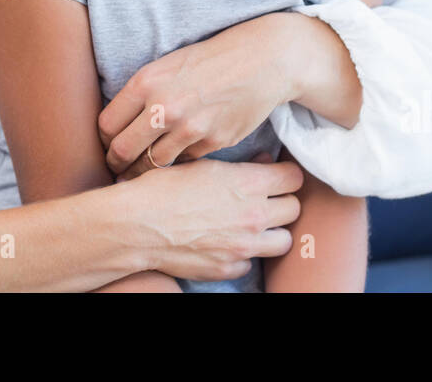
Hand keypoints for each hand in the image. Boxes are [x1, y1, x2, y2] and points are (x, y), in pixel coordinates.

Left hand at [98, 12, 300, 179]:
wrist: (262, 60)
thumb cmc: (211, 59)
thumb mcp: (168, 65)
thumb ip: (142, 93)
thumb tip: (118, 126)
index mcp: (146, 83)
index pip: (107, 125)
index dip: (105, 140)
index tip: (109, 146)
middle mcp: (164, 107)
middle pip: (123, 152)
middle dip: (116, 164)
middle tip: (118, 169)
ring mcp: (190, 128)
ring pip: (152, 164)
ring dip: (143, 172)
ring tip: (141, 173)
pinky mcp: (214, 142)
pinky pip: (185, 161)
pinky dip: (179, 162)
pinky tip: (179, 158)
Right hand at [116, 152, 303, 281]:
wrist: (136, 224)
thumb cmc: (164, 188)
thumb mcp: (203, 165)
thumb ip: (240, 167)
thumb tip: (265, 164)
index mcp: (248, 183)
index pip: (294, 178)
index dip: (286, 175)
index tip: (278, 177)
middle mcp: (253, 215)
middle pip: (294, 208)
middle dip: (282, 202)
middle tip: (265, 200)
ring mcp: (244, 246)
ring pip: (284, 240)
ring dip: (273, 232)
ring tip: (254, 226)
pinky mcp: (229, 267)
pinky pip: (251, 263)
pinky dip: (244, 255)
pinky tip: (227, 244)